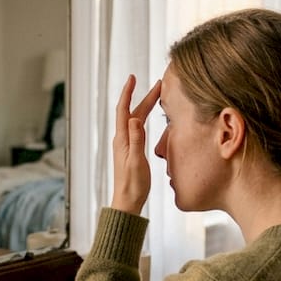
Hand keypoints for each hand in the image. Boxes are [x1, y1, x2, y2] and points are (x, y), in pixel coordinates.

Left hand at [111, 74, 160, 214]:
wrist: (127, 202)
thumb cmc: (132, 185)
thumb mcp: (136, 162)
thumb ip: (136, 140)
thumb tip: (135, 119)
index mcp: (122, 140)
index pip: (124, 110)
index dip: (128, 93)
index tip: (132, 78)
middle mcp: (122, 139)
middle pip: (133, 112)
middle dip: (144, 96)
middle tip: (158, 84)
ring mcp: (126, 145)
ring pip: (136, 119)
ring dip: (145, 106)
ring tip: (157, 95)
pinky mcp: (131, 151)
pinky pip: (138, 128)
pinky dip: (145, 118)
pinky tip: (149, 118)